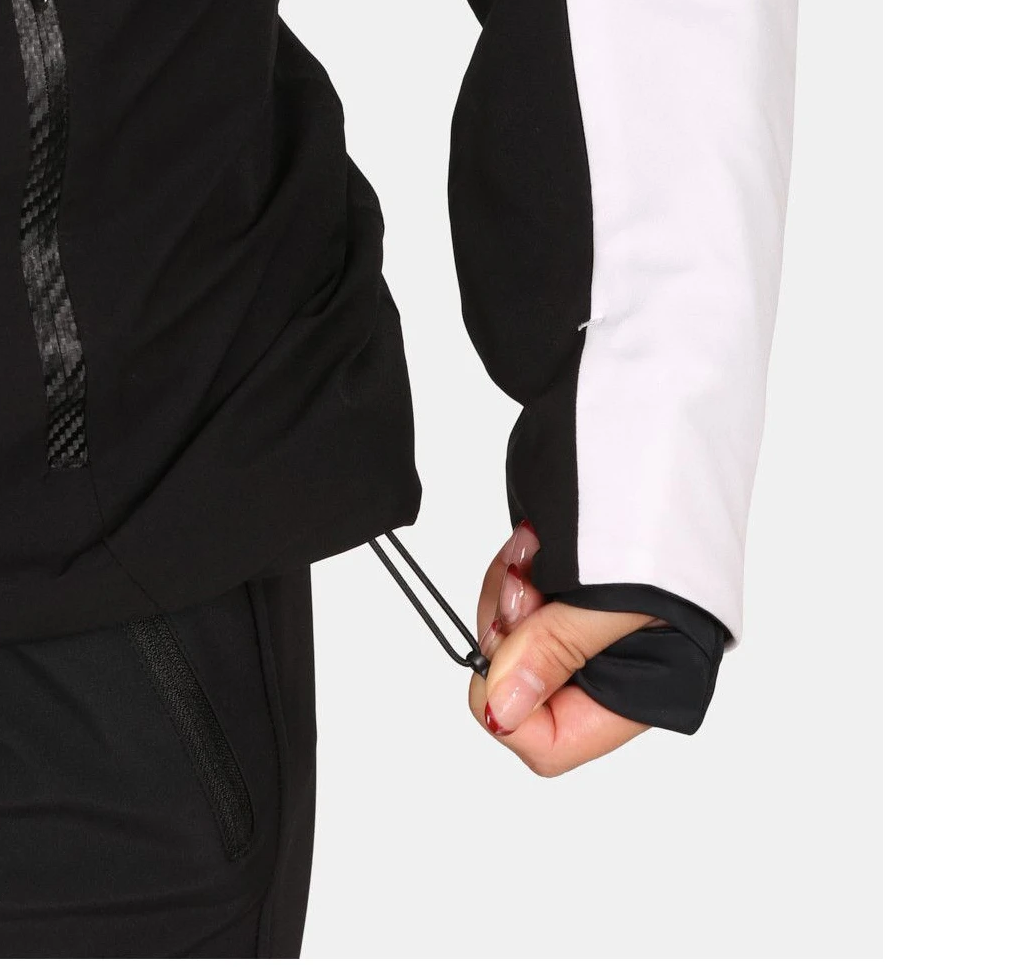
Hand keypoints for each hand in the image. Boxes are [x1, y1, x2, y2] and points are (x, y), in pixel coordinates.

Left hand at [470, 521, 656, 775]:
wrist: (652, 415)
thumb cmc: (657, 497)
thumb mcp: (609, 590)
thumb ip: (556, 653)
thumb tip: (503, 710)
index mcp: (648, 683)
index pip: (552, 743)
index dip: (512, 706)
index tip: (502, 652)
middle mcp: (619, 663)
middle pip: (522, 692)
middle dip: (510, 636)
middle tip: (526, 587)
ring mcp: (589, 623)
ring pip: (509, 644)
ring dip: (509, 596)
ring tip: (535, 551)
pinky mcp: (567, 587)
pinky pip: (512, 605)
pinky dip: (512, 574)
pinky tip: (532, 542)